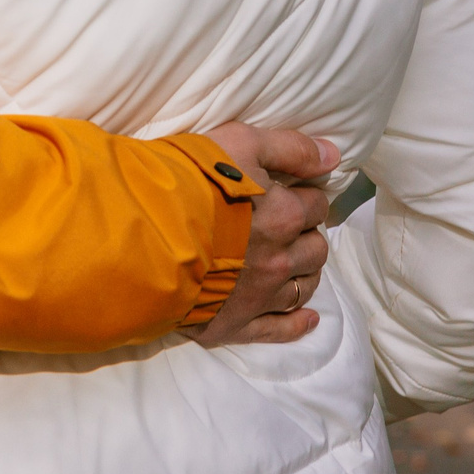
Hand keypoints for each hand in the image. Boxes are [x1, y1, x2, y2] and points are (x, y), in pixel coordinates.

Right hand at [195, 124, 339, 348]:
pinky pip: (279, 329)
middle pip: (315, 249)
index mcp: (285, 215)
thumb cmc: (186, 181)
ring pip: (303, 287)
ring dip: (303, 273)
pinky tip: (308, 318)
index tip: (291, 193)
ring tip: (291, 263)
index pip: (315, 204)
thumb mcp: (239, 144)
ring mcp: (260, 296)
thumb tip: (334, 156)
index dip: (304, 196)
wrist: (140, 232)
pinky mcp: (236, 323)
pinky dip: (297, 323)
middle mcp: (280, 260)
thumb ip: (290, 148)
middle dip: (306, 234)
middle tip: (287, 226)